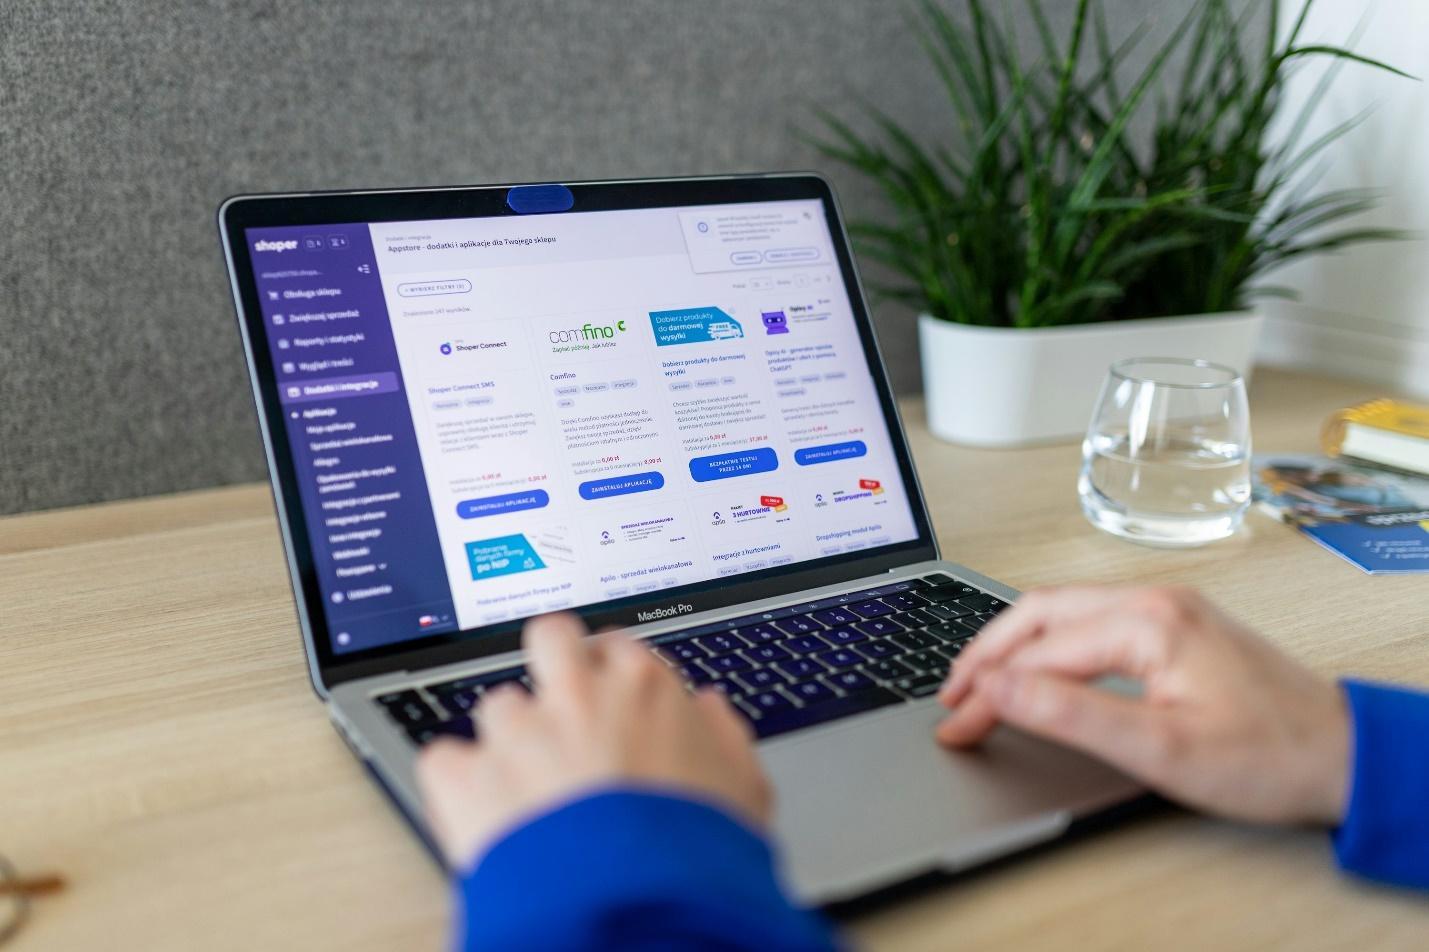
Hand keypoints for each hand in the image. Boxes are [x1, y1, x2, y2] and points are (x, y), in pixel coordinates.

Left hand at [416, 613, 770, 869]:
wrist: (643, 909)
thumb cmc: (699, 855)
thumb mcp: (742, 789)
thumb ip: (723, 737)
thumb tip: (706, 712)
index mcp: (645, 687)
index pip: (617, 647)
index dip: (611, 675)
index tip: (611, 699)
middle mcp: (578, 694)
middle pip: (550, 638)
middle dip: (551, 663)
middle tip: (558, 707)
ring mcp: (519, 732)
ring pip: (498, 707)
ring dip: (509, 740)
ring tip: (528, 790)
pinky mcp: (468, 778)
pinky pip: (444, 760)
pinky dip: (458, 784)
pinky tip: (481, 814)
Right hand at [937, 586, 1349, 825]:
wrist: (1344, 756)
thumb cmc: (1270, 756)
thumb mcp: (1160, 748)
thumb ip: (1070, 713)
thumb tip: (998, 689)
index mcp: (1148, 620)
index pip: (1038, 650)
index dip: (986, 690)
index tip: (955, 726)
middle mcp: (1154, 598)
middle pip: (1040, 611)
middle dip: (986, 654)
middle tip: (950, 698)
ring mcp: (1166, 607)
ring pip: (1062, 611)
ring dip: (1014, 645)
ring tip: (977, 683)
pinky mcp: (1174, 625)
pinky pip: (1090, 620)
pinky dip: (1048, 644)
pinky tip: (1035, 668)